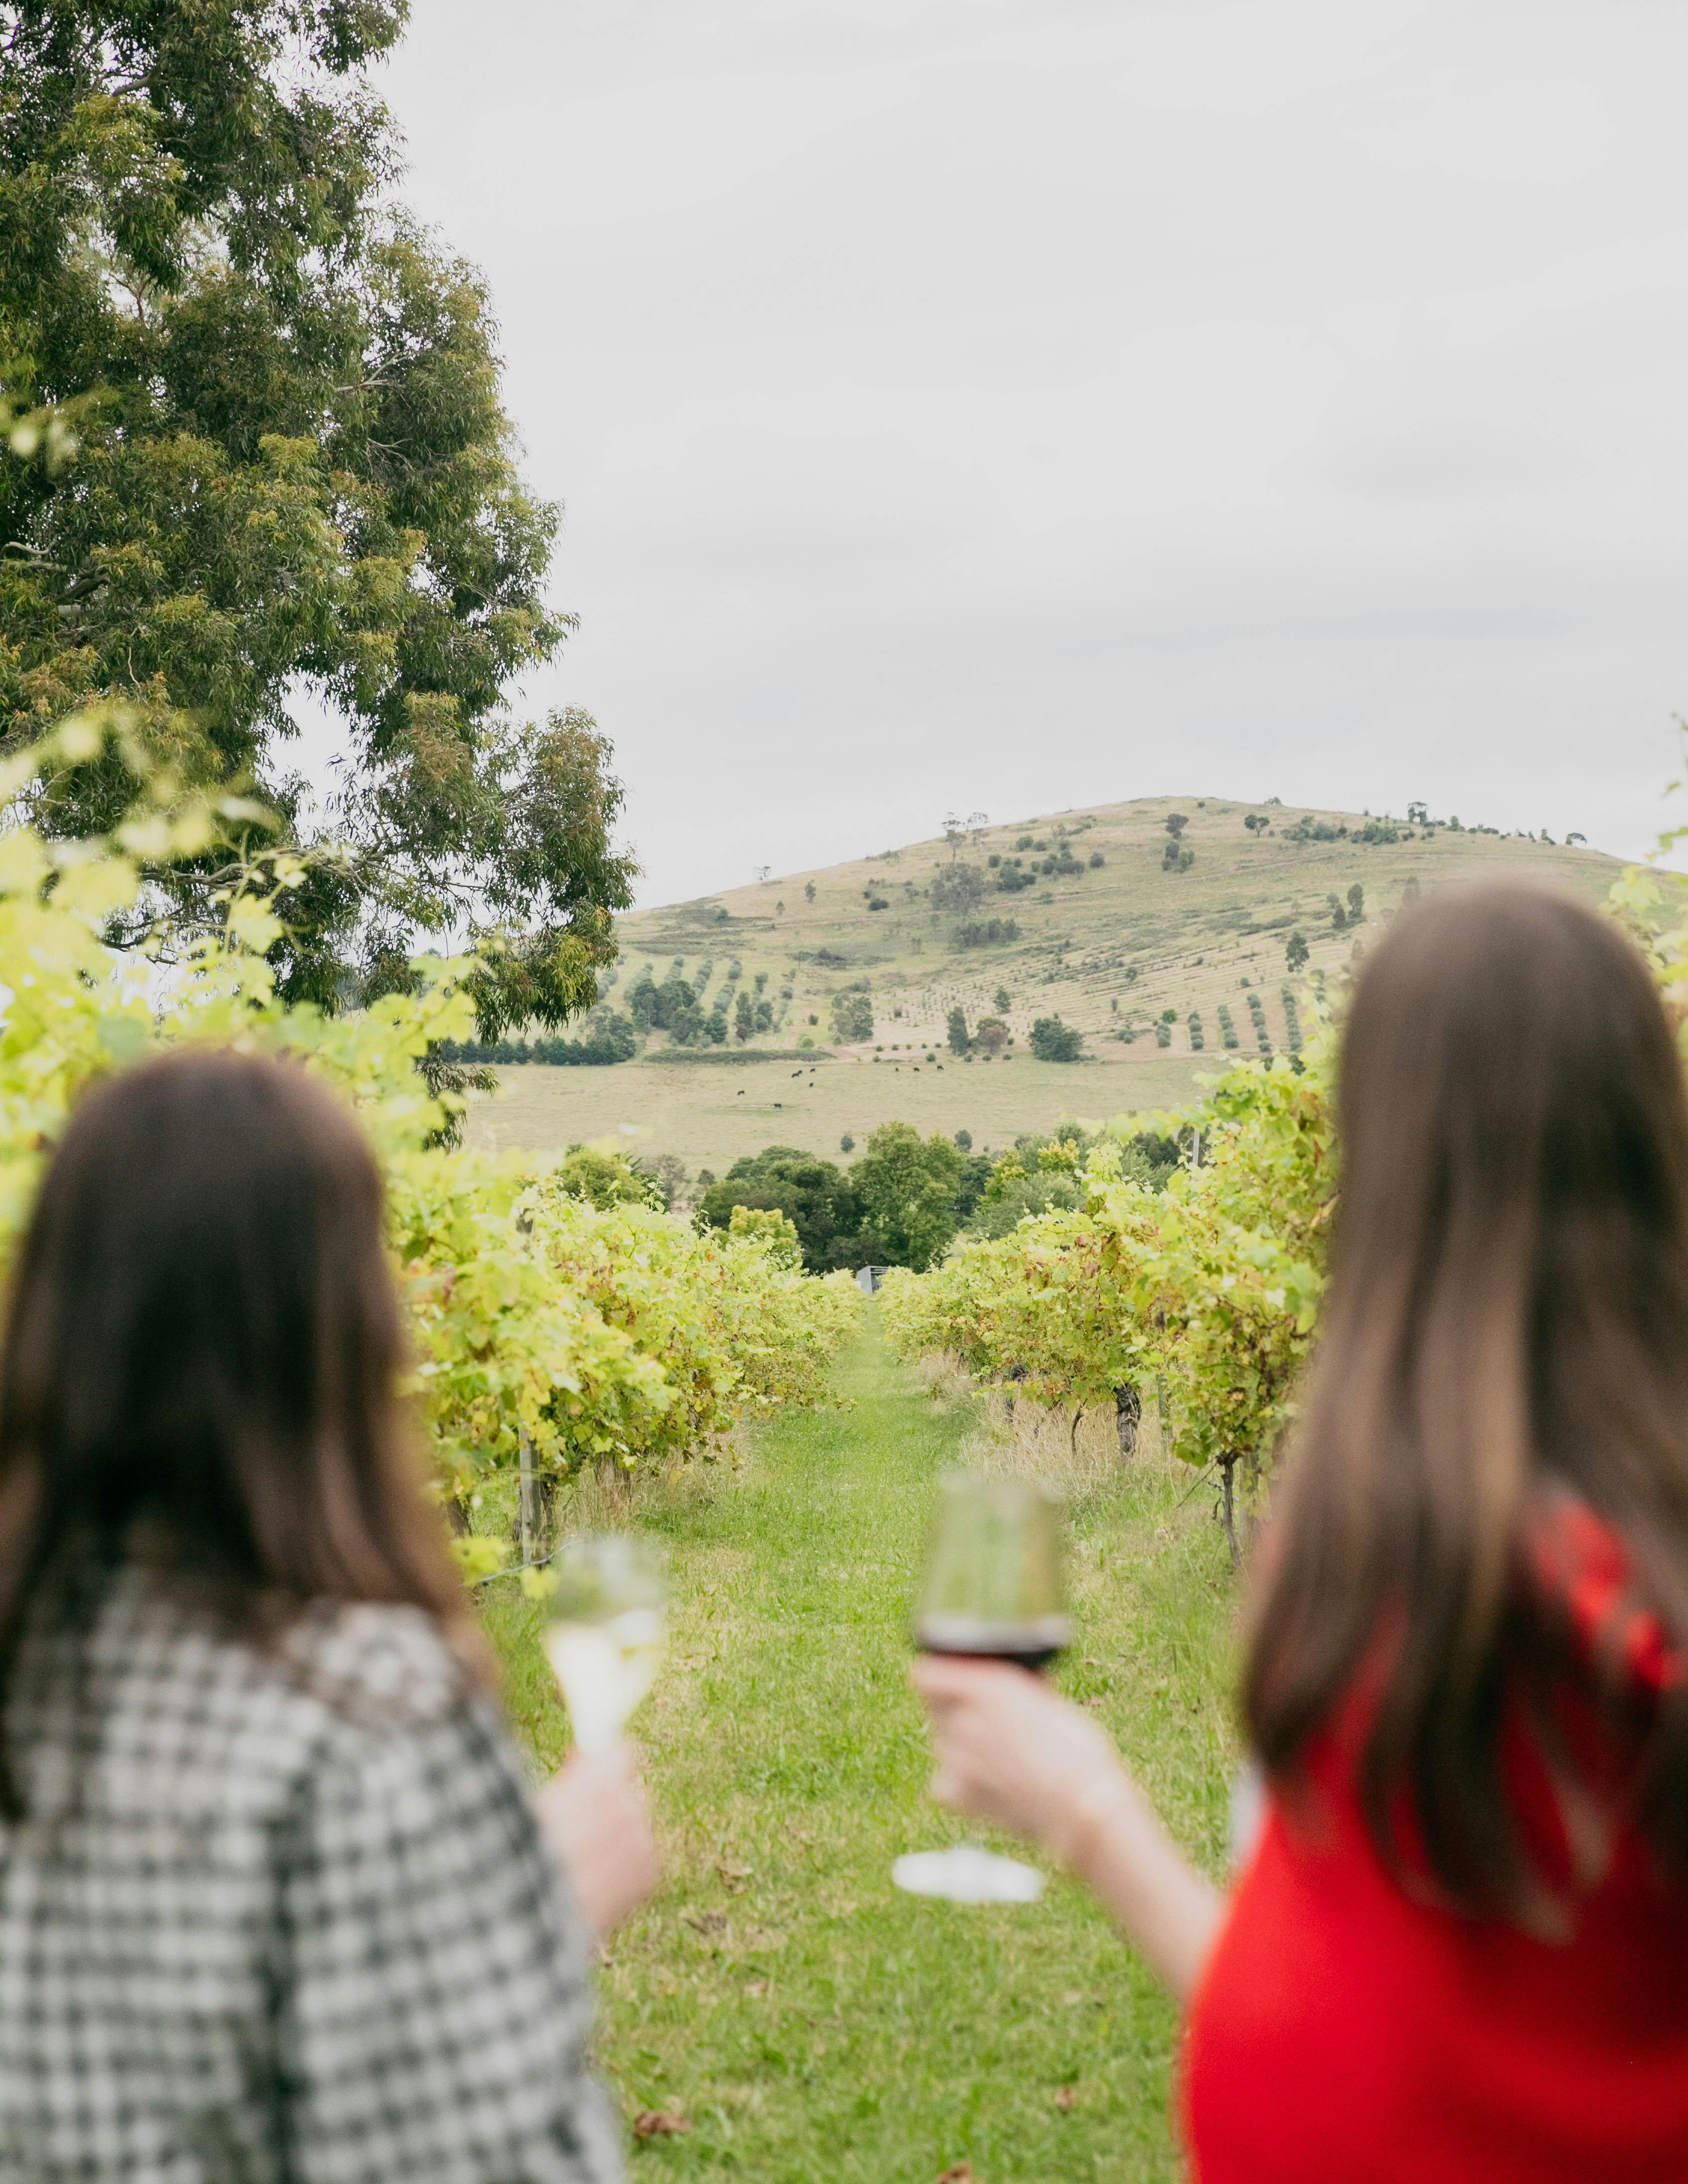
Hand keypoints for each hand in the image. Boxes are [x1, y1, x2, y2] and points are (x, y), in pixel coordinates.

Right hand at [535, 1741, 660, 1942]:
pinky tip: (593, 1886)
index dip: (596, 1767)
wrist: (533, 1932)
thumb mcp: (530, 1811)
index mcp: (596, 1782)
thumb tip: (581, 1763)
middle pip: (624, 1792)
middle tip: (571, 1833)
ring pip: (631, 1826)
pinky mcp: (650, 1873)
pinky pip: (640, 1857)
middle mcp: (628, 1805)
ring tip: (576, 1867)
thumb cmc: (517, 1865)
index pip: (617, 1752)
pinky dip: (622, 1867)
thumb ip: (567, 1783)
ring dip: (612, 1839)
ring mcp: (643, 1841)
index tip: (579, 1777)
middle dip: (603, 1807)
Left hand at [911, 1653, 1130, 1859]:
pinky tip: (989, 1784)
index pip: (927, 1675)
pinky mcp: (958, 1794)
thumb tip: (1015, 1685)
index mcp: (987, 1688)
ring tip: (999, 1759)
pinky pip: (944, 1780)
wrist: (1081, 1808)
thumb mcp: (1050, 1704)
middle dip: (957, 1710)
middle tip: (989, 1724)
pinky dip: (960, 1782)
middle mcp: (964, 1719)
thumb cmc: (1077, 1751)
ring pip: (943, 1742)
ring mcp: (956, 1759)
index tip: (947, 1678)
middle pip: (937, 1708)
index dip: (937, 1675)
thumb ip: (1019, 1691)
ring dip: (962, 1744)